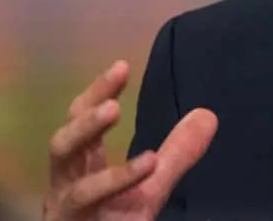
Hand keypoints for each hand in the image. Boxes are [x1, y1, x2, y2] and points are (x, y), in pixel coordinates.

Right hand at [43, 60, 217, 220]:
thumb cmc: (113, 219)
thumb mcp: (150, 185)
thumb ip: (175, 153)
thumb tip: (207, 115)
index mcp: (80, 164)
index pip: (80, 119)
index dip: (97, 93)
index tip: (122, 67)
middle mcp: (66, 185)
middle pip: (65, 146)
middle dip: (86, 123)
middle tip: (112, 105)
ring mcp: (69, 212)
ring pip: (77, 187)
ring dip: (100, 161)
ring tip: (114, 119)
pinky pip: (93, 208)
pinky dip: (119, 186)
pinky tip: (148, 165)